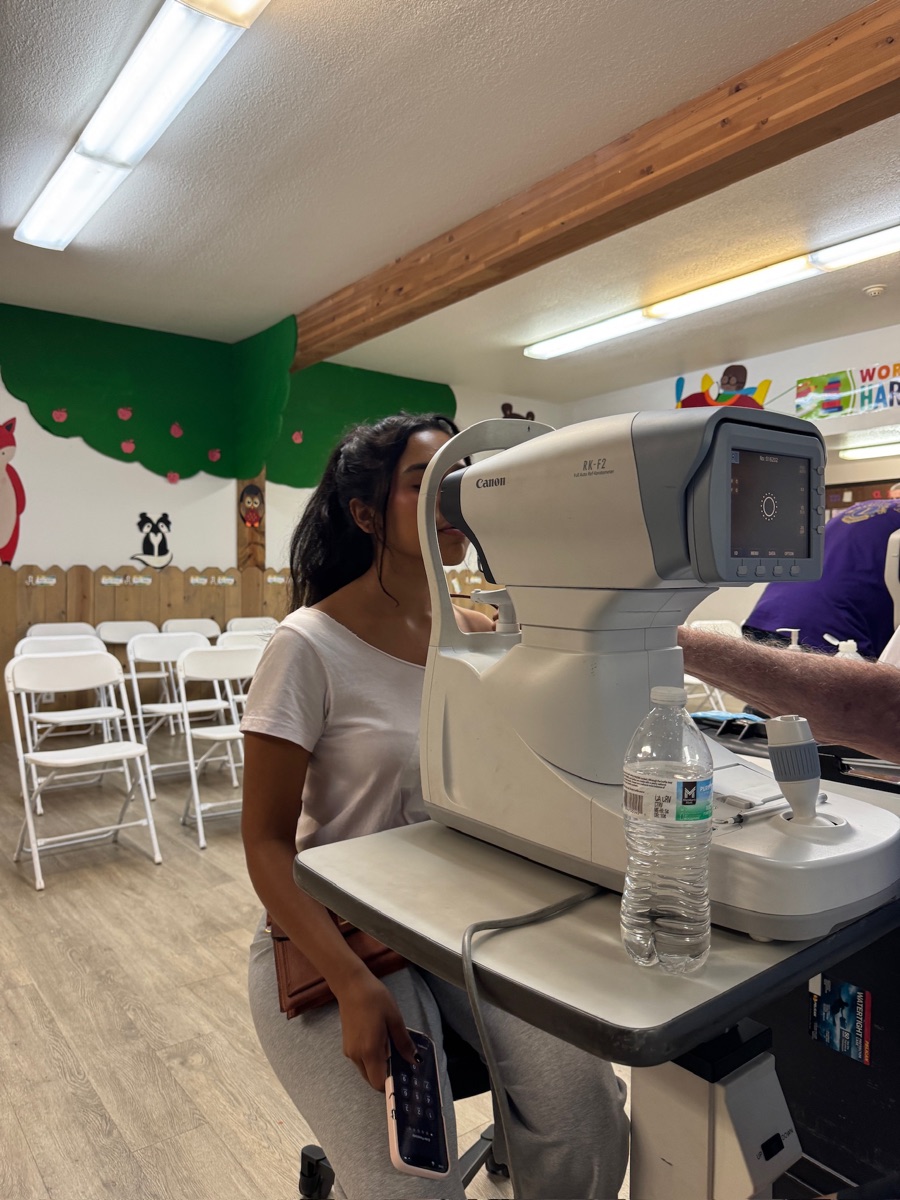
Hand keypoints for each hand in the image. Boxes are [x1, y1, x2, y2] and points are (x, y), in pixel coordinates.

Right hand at [336, 973, 416, 1090]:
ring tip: (390, 1046)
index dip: (390, 1083)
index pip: (378, 1082)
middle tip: (399, 1060)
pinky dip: (370, 1057)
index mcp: (369, 1051)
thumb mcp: (394, 1018)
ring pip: (366, 1069)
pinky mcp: (346, 1044)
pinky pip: (360, 1059)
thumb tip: (413, 1060)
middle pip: (371, 1078)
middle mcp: (356, 1055)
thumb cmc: (375, 999)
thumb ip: (403, 1042)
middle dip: (385, 1074)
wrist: (351, 985)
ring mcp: (349, 1051)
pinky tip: (379, 1039)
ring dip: (378, 1065)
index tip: (402, 1076)